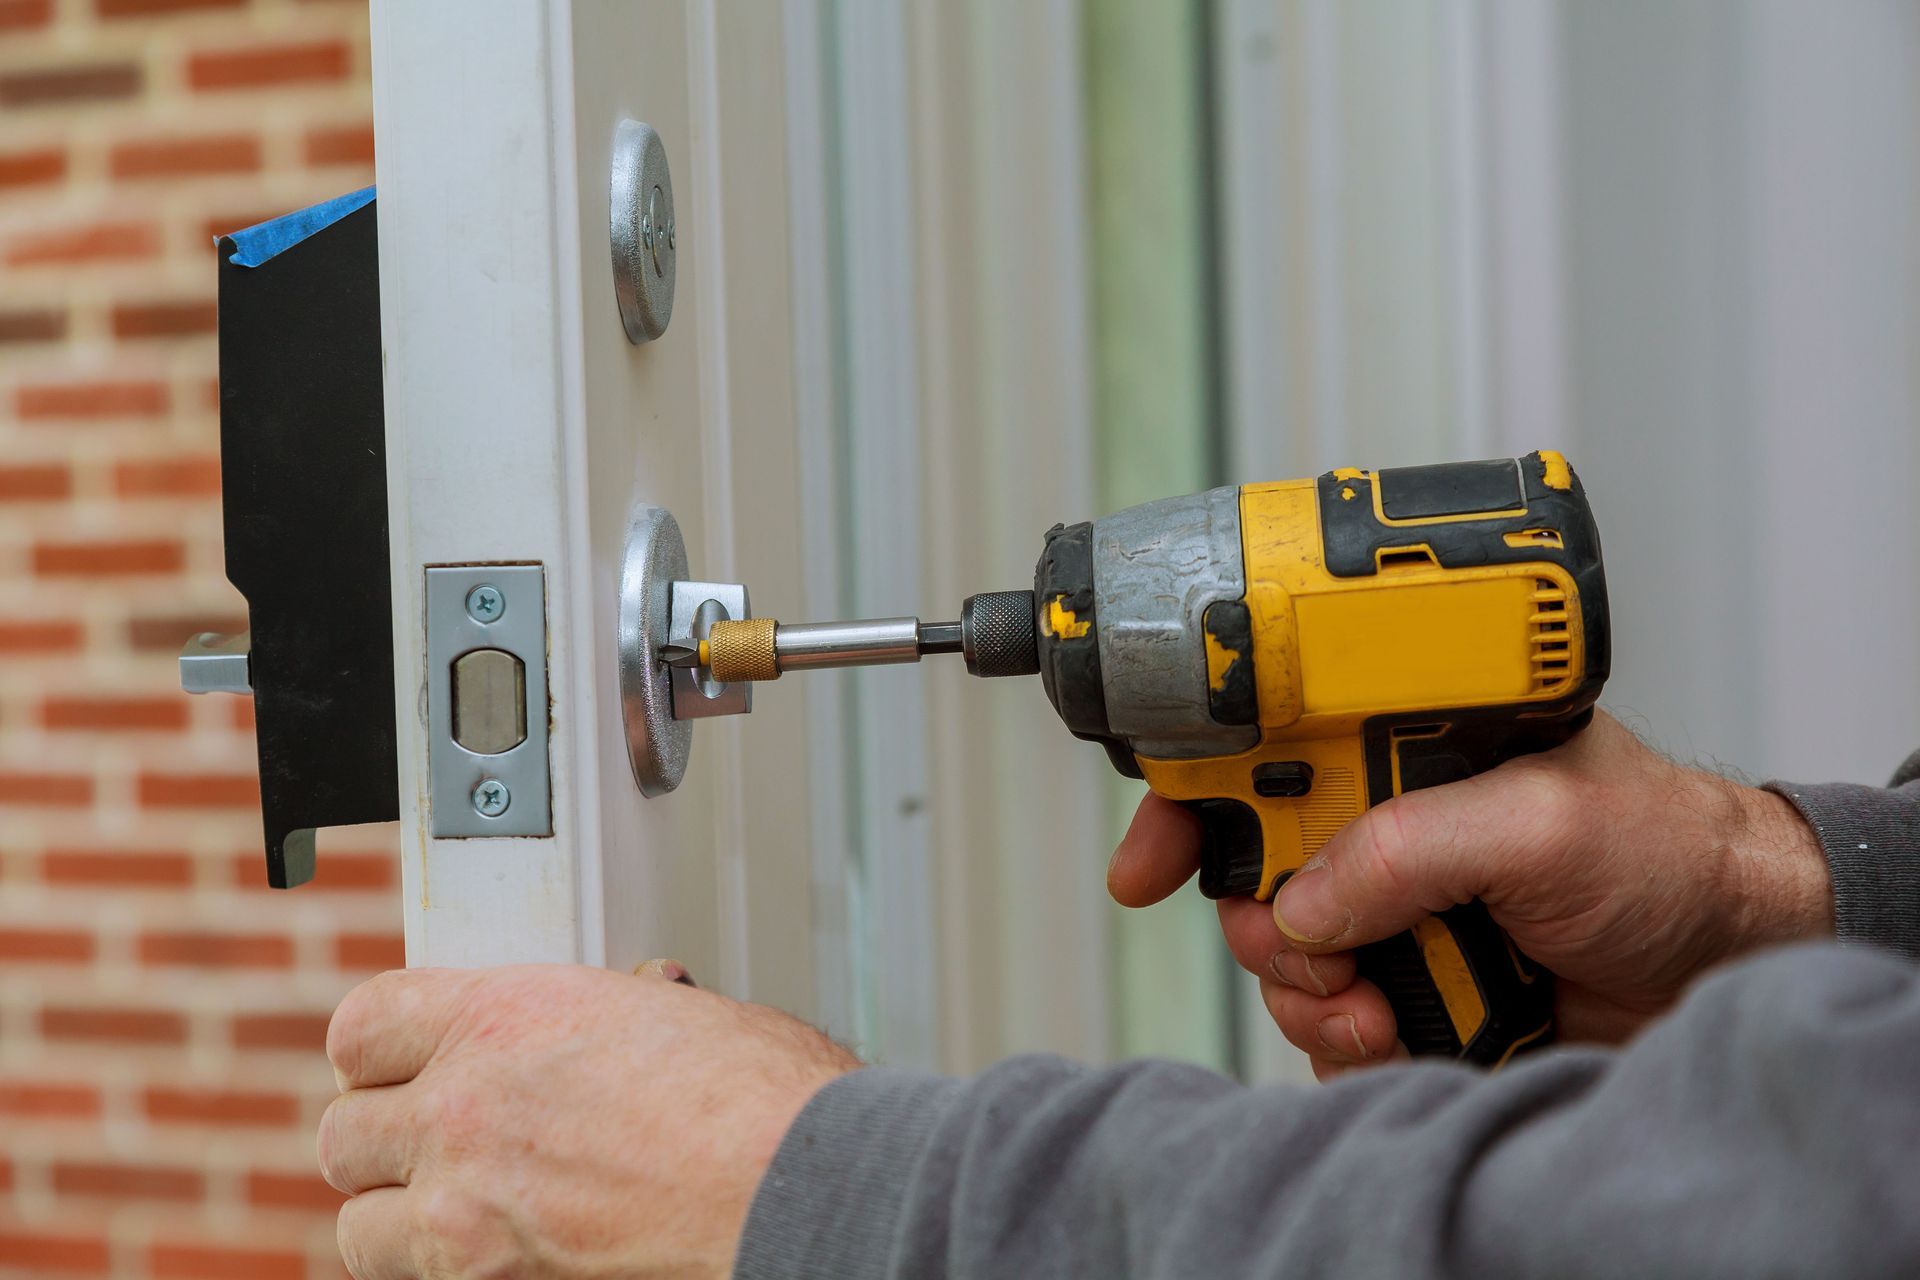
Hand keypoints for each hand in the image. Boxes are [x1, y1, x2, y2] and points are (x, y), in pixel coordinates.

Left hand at [319, 964, 857, 1278]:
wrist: (794, 1193)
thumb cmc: (764, 1103)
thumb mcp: (686, 1017)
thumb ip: (628, 1011)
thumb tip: (641, 999)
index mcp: (502, 1017)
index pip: (362, 1027)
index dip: (383, 1051)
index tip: (403, 1065)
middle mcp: (462, 1109)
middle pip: (346, 1133)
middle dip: (387, 1142)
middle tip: (437, 1145)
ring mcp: (465, 1213)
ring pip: (360, 1228)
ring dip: (401, 1221)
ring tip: (457, 1214)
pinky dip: (449, 1274)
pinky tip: (507, 1256)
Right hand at [1108, 711, 1832, 1079]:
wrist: (1733, 959)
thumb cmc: (1667, 850)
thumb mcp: (1545, 823)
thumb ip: (1413, 847)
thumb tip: (1301, 900)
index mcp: (1403, 742)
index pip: (1262, 748)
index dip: (1189, 795)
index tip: (1148, 861)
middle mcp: (1387, 817)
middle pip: (1251, 865)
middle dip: (1259, 921)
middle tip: (1310, 950)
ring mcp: (1398, 904)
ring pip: (1283, 954)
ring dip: (1313, 991)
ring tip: (1381, 1004)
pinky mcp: (1412, 982)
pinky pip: (1330, 1019)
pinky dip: (1348, 1039)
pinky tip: (1405, 1034)